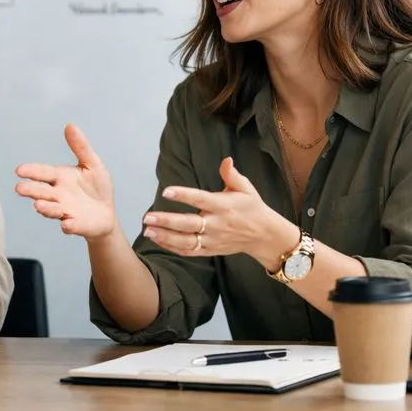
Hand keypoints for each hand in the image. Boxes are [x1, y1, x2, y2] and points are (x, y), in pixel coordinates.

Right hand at [15, 124, 117, 238]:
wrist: (106, 213)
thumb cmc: (96, 187)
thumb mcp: (92, 163)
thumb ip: (80, 147)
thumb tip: (70, 125)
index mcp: (60, 178)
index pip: (43, 173)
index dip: (31, 171)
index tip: (19, 170)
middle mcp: (58, 195)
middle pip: (42, 192)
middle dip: (31, 190)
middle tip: (19, 188)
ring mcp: (65, 211)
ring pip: (52, 209)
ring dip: (45, 208)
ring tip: (38, 206)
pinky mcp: (76, 225)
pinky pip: (70, 226)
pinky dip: (68, 225)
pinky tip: (66, 224)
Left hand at [142, 157, 285, 263]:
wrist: (264, 236)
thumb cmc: (252, 208)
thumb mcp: (246, 189)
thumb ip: (232, 175)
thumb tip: (226, 160)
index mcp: (223, 206)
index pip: (200, 199)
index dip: (183, 195)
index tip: (166, 191)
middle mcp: (216, 224)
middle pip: (188, 224)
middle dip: (167, 221)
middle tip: (147, 217)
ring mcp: (212, 240)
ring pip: (186, 241)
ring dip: (165, 236)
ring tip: (147, 230)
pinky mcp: (210, 250)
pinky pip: (189, 251)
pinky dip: (172, 247)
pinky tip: (157, 239)